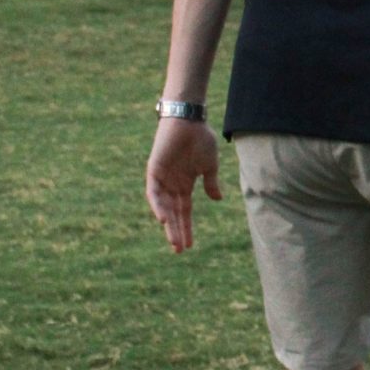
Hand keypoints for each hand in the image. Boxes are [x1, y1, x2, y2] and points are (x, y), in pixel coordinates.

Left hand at [145, 118, 221, 253]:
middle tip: (178, 250)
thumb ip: (211, 183)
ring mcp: (162, 178)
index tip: (189, 246)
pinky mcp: (153, 170)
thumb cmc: (201, 139)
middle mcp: (172, 185)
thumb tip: (217, 199)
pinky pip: (153, 192)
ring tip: (172, 240)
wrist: (189, 120)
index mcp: (185, 185)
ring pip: (163, 207)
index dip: (186, 228)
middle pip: (173, 213)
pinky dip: (157, 205)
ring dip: (167, 223)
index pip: (185, 212)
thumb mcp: (210, 165)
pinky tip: (162, 219)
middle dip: (176, 231)